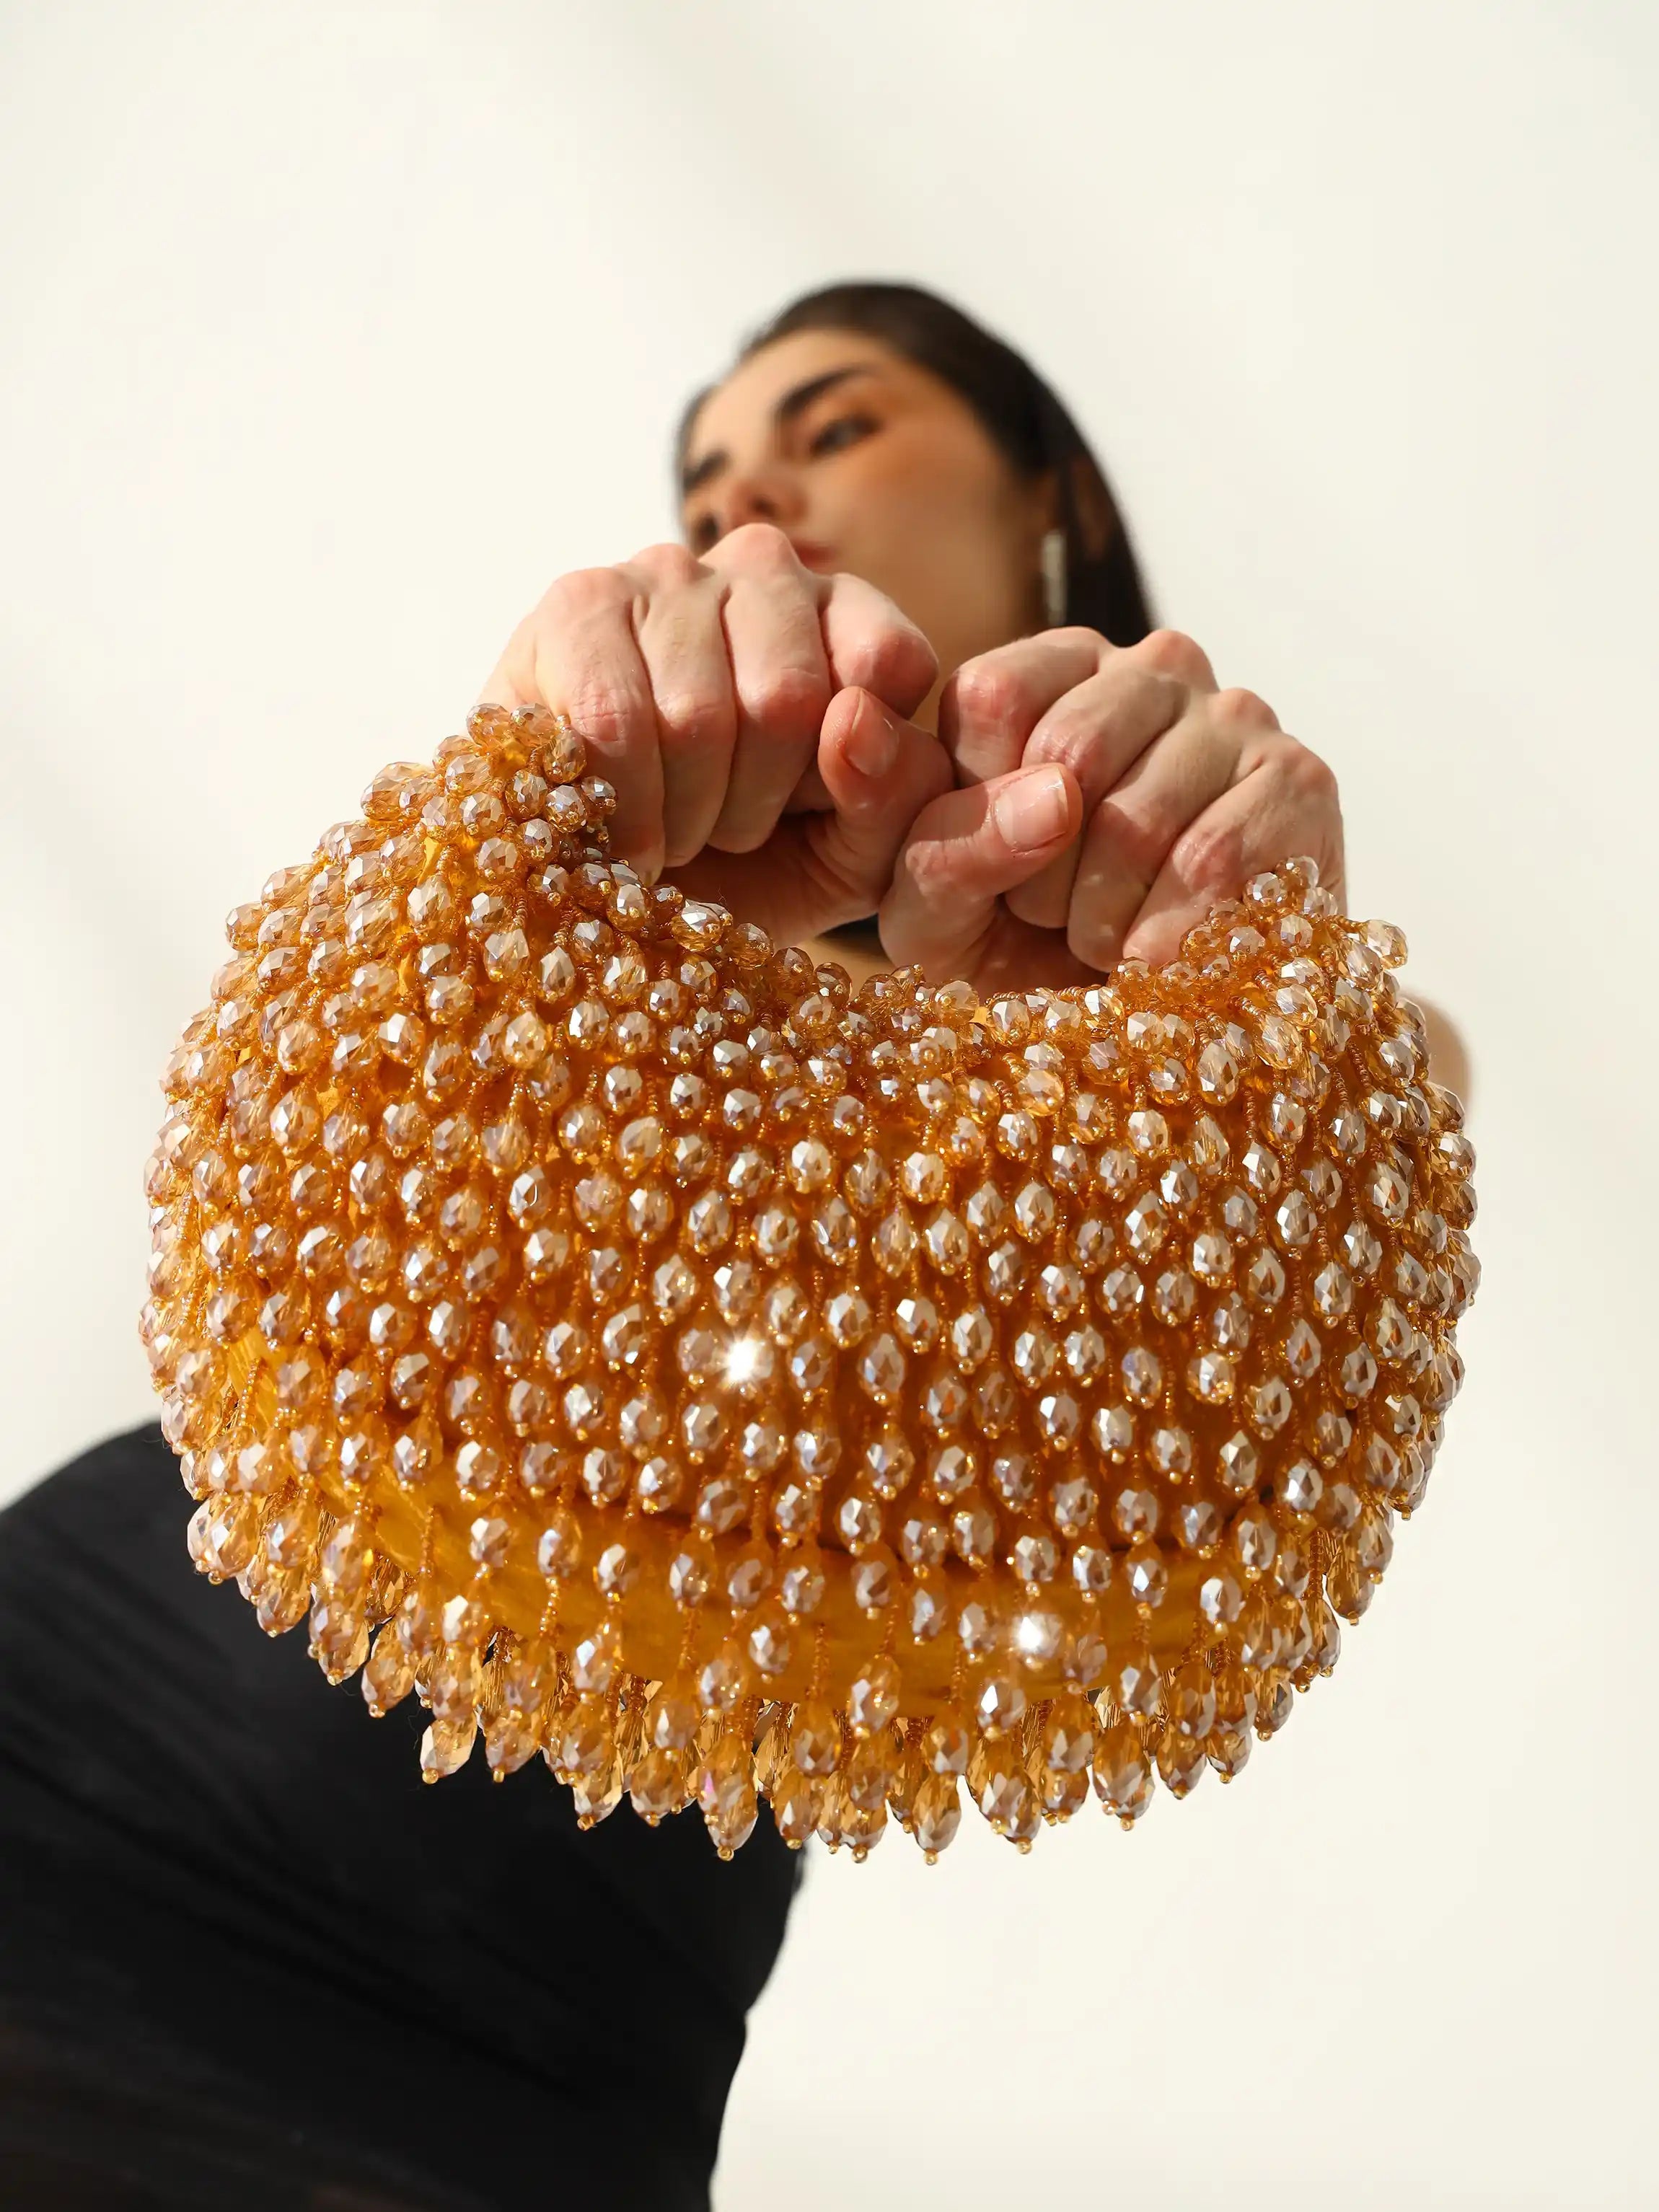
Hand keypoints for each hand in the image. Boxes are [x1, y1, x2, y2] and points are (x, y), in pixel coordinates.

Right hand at [476, 524, 951, 943]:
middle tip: (721, 833)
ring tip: (669, 832)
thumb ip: (895, 793)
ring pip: (697, 713)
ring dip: (683, 815)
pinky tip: (619, 831)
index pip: (887, 660)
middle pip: (786, 697)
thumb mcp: (852, 853)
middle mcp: (766, 569)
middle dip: (752, 805)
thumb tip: (854, 719)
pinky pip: (613, 717)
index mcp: (850, 615)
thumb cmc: (749, 861)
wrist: (619, 892)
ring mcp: (668, 572)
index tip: (804, 810)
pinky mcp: (577, 604)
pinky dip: (623, 805)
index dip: (846, 768)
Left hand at [878, 626, 1345, 988]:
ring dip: (1103, 919)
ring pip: (1137, 820)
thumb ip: (898, 820)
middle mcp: (1153, 665)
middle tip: (1058, 919)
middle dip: (1043, 877)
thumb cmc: (1030, 949)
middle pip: (1067, 755)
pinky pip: (1211, 865)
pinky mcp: (1301, 781)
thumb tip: (858, 721)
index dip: (982, 812)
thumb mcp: (938, 903)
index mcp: (1056, 668)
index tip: (1002, 870)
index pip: (992, 695)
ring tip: (1110, 940)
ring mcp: (1237, 715)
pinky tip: (1167, 956)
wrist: (1161, 1037)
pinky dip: (1168, 938)